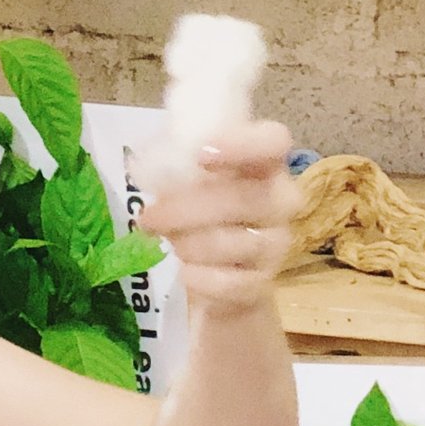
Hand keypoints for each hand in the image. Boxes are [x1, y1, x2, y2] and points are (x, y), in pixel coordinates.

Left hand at [143, 120, 299, 316]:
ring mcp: (276, 245)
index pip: (274, 142)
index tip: (201, 154)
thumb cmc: (206, 209)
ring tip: (165, 242)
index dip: (242, 144)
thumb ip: (180, 164)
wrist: (222, 271)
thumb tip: (143, 167)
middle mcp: (281, 201)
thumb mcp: (193, 179)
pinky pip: (230, 283)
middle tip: (149, 216)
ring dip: (189, 243)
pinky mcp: (263, 283)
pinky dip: (199, 278)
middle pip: (243, 199)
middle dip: (187, 209)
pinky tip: (183, 272)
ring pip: (233, 243)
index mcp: (266, 163)